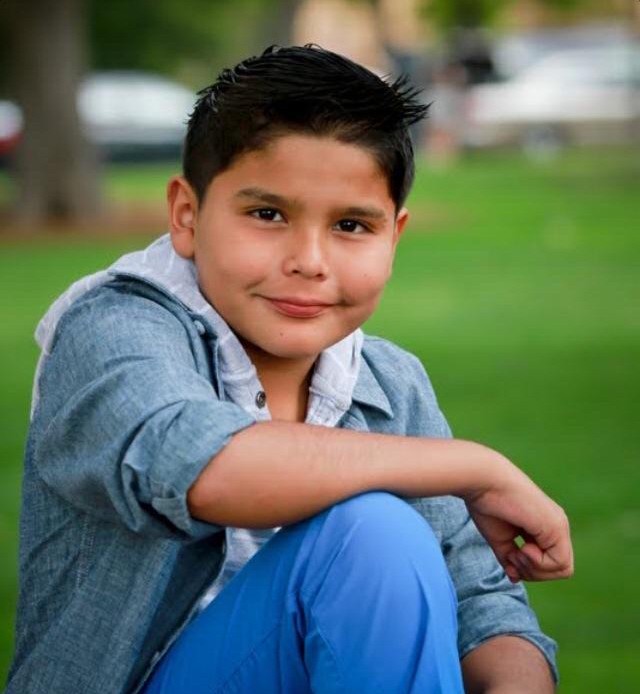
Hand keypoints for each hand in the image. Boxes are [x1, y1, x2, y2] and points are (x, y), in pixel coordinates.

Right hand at [463, 458, 573, 582]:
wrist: (483, 481)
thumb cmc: (487, 504)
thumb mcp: (500, 538)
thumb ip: (510, 557)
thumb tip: (515, 577)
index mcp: (544, 526)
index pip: (550, 563)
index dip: (530, 569)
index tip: (510, 558)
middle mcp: (556, 525)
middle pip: (559, 569)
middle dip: (534, 572)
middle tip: (513, 556)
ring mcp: (558, 525)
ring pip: (563, 569)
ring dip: (536, 569)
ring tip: (517, 552)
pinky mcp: (556, 526)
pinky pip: (559, 563)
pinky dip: (538, 563)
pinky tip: (523, 548)